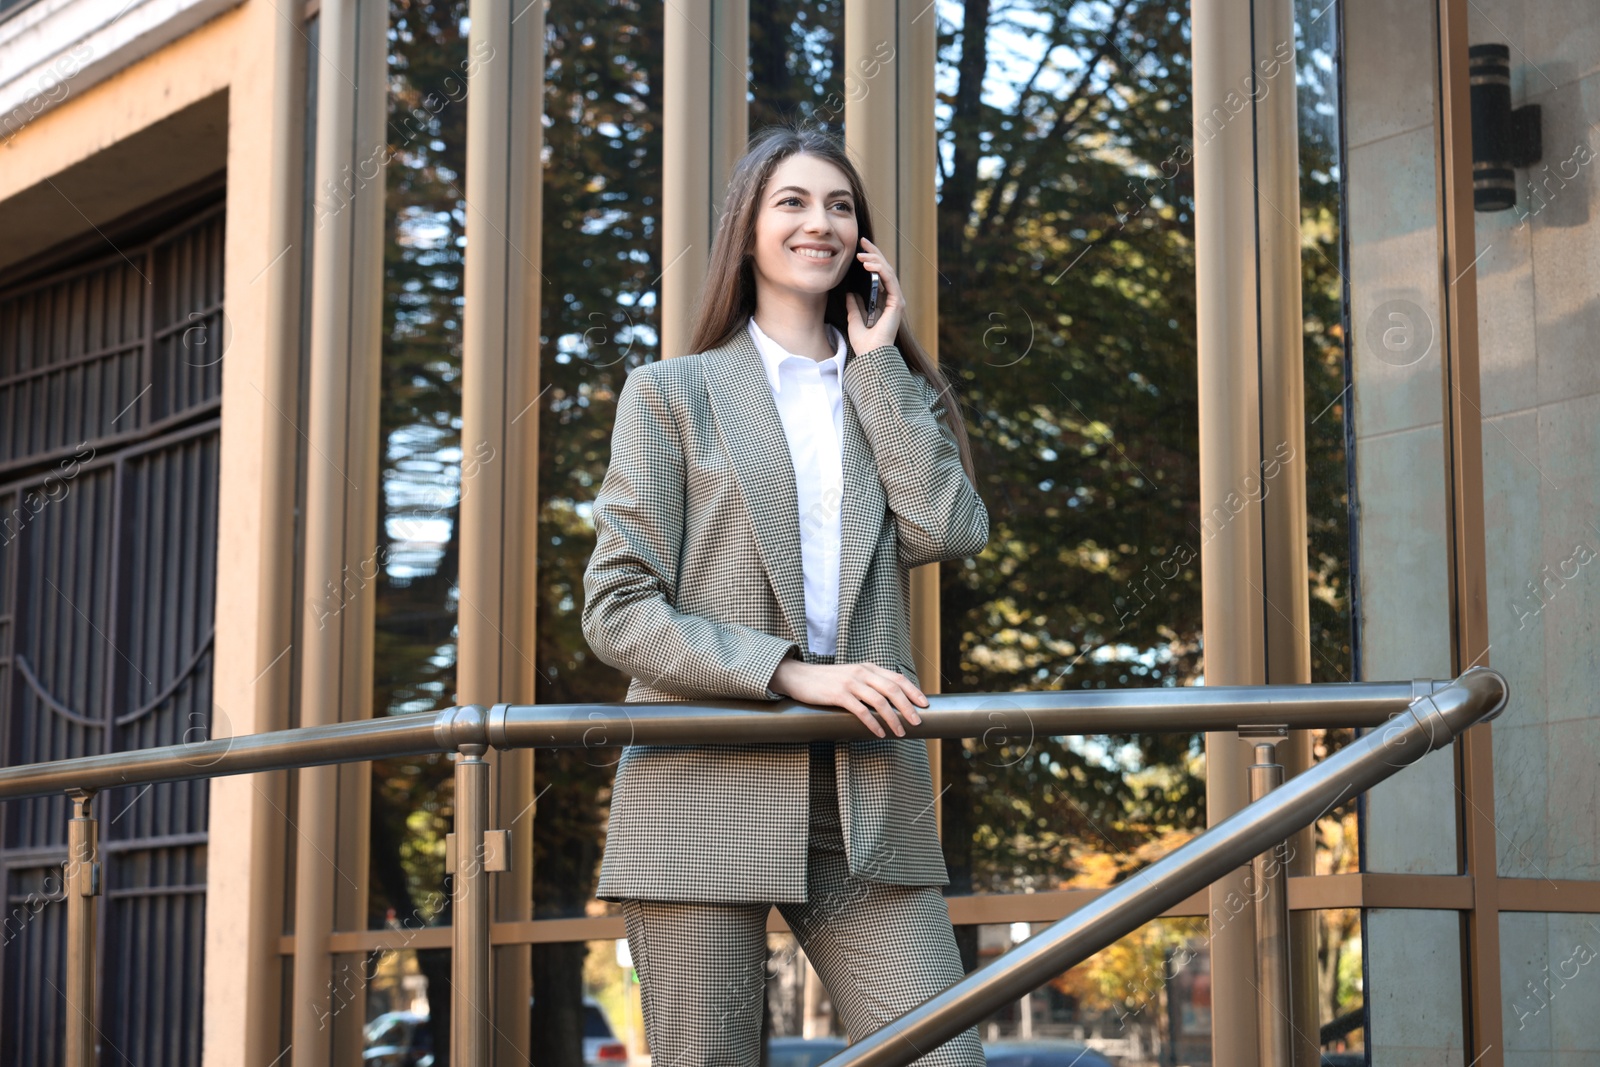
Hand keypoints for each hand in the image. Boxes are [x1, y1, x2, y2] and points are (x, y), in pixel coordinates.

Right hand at [768, 656, 927, 737]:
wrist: (798, 677)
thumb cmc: (827, 681)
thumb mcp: (852, 677)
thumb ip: (869, 684)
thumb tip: (891, 702)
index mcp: (868, 668)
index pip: (897, 678)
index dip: (913, 691)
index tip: (925, 705)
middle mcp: (862, 672)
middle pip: (893, 689)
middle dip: (908, 707)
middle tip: (918, 722)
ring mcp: (850, 683)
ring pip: (879, 701)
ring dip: (893, 718)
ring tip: (901, 732)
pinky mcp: (838, 694)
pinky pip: (861, 711)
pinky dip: (872, 723)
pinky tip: (879, 733)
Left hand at [844, 236, 903, 356]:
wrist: (870, 355)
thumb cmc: (864, 343)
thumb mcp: (854, 320)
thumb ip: (854, 307)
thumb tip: (850, 294)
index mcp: (884, 302)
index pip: (879, 276)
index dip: (871, 261)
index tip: (859, 250)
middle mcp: (892, 299)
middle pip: (885, 270)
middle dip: (874, 253)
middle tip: (862, 241)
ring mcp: (896, 300)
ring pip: (888, 272)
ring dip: (875, 260)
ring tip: (861, 254)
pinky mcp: (896, 302)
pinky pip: (889, 280)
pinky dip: (879, 270)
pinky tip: (868, 264)